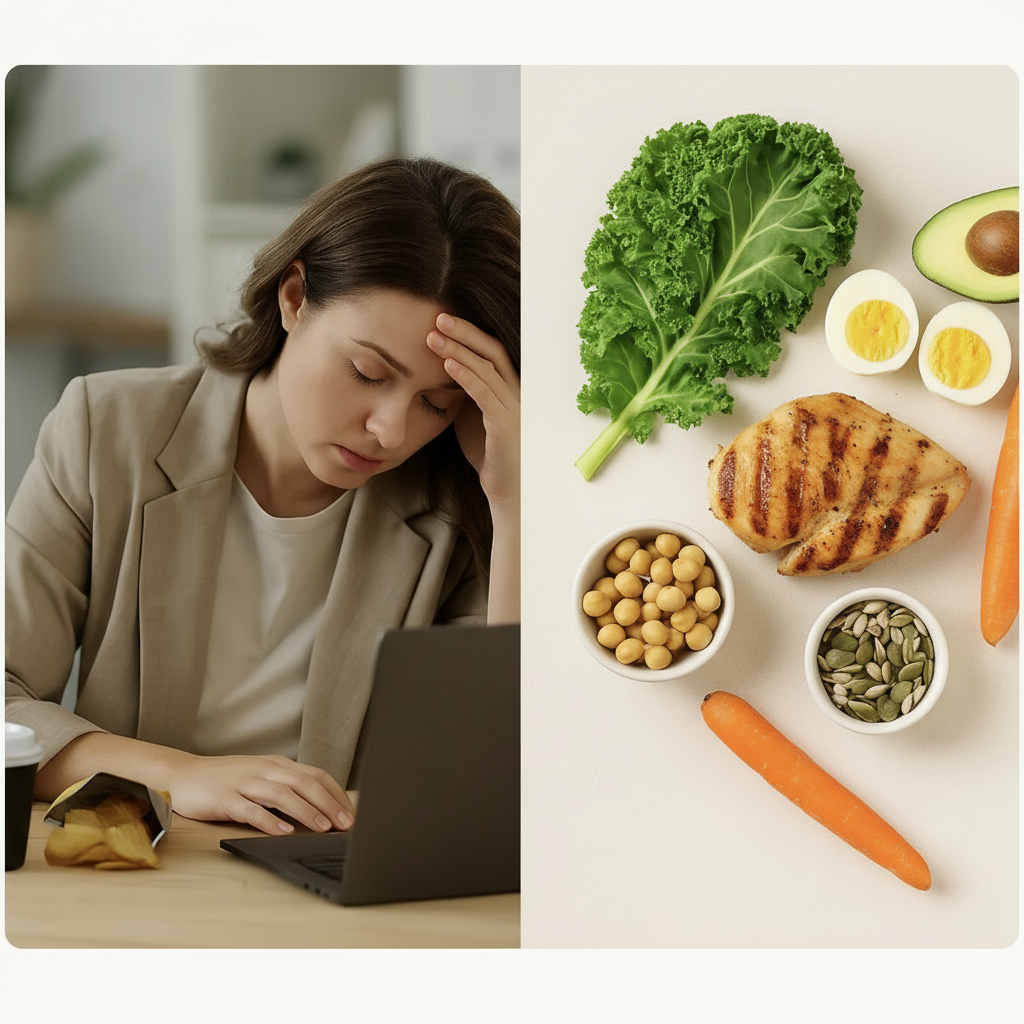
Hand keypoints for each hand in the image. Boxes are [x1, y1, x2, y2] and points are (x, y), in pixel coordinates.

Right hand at [164, 752, 355, 836]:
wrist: (182, 774)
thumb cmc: (225, 780)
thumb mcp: (261, 778)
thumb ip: (286, 788)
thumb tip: (320, 809)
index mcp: (277, 765)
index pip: (316, 775)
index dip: (336, 794)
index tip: (352, 814)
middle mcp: (265, 770)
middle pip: (304, 783)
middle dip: (329, 804)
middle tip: (346, 824)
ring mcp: (245, 783)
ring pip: (282, 795)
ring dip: (306, 811)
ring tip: (323, 828)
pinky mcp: (225, 798)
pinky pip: (251, 809)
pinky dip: (269, 820)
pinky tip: (283, 831)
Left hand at [427, 313, 519, 510]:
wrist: (507, 491)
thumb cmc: (489, 456)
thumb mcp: (472, 418)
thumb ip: (464, 395)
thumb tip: (441, 373)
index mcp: (510, 389)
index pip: (491, 352)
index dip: (469, 334)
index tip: (442, 321)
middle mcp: (517, 392)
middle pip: (492, 351)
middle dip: (464, 332)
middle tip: (437, 317)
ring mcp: (513, 407)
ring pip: (486, 368)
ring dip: (458, 350)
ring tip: (433, 337)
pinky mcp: (505, 424)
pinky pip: (484, 393)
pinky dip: (465, 376)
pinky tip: (446, 364)